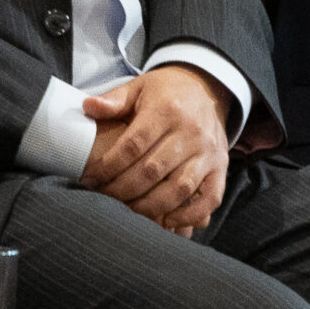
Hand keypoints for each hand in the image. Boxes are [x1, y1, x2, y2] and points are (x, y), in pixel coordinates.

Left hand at [79, 65, 232, 234]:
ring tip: (127, 213)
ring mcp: (208, 152)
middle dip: (123, 190)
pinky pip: (210, 198)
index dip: (110, 166)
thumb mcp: (139, 87)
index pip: (134, 144)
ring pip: (179, 188)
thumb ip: (114, 100)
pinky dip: (189, 215)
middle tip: (103, 198)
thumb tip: (88, 107)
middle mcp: (191, 132)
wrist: (206, 89)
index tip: (91, 178)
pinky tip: (166, 221)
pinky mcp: (221, 168)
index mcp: (167, 110)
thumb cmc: (165, 92)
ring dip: (150, 206)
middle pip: (153, 170)